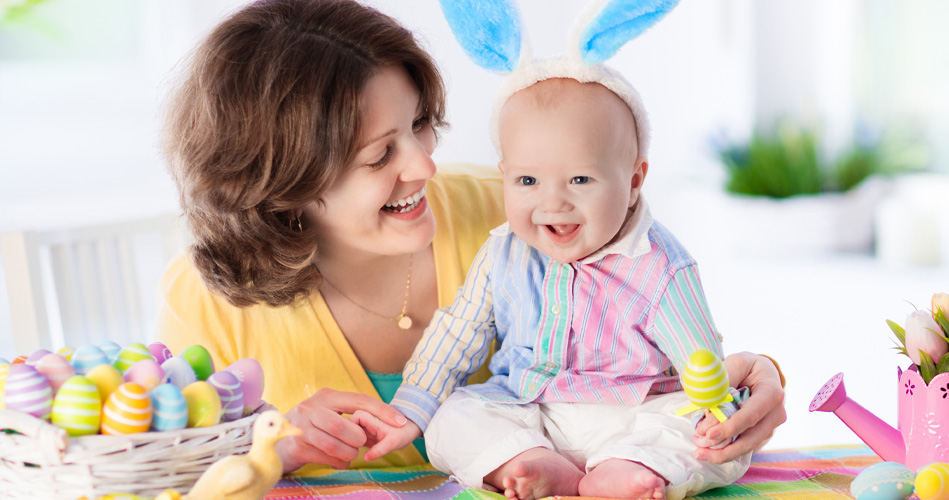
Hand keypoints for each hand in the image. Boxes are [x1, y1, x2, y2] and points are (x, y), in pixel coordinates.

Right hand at [276, 388, 407, 471]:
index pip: (359, 400)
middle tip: (361, 444)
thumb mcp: (330, 414)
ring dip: (348, 453)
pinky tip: (339, 461)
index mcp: (326, 396)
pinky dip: (339, 463)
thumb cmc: (313, 426)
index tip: (401, 421)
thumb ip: (353, 417)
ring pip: (334, 444)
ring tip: (351, 454)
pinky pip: (326, 458)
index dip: (382, 411)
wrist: (277, 439)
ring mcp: (301, 427)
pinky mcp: (297, 446)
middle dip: (358, 438)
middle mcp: (312, 407)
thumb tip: (386, 426)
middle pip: (343, 424)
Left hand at [692, 351, 785, 462]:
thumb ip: (724, 382)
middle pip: (751, 439)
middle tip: (699, 452)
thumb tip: (708, 408)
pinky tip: (706, 448)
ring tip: (698, 452)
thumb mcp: (736, 363)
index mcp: (772, 393)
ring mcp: (770, 426)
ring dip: (722, 452)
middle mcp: (775, 413)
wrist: (761, 372)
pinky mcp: (762, 434)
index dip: (731, 427)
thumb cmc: (748, 366)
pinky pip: (744, 445)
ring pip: (747, 446)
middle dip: (724, 450)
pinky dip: (726, 449)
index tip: (709, 435)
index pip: (751, 414)